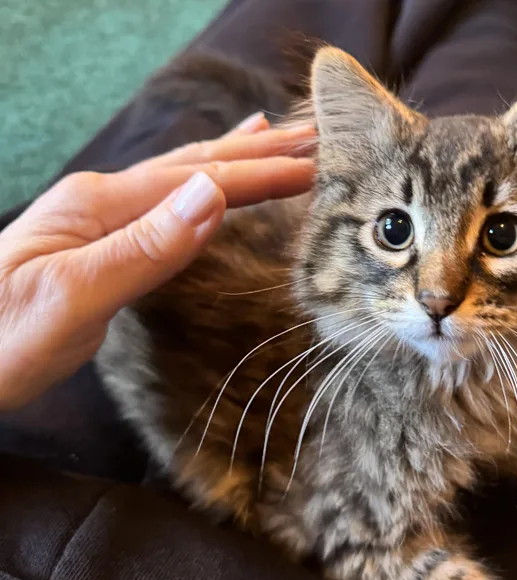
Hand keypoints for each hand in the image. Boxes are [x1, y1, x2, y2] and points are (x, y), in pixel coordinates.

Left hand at [0, 113, 315, 410]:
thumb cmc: (1, 340)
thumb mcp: (72, 299)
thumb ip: (143, 248)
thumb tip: (212, 195)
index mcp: (101, 205)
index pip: (200, 180)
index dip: (262, 174)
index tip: (317, 166)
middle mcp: (103, 200)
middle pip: (197, 164)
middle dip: (261, 151)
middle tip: (317, 133)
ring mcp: (102, 220)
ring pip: (184, 176)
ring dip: (236, 157)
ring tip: (275, 136)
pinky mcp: (104, 244)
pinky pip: (167, 201)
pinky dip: (202, 182)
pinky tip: (209, 183)